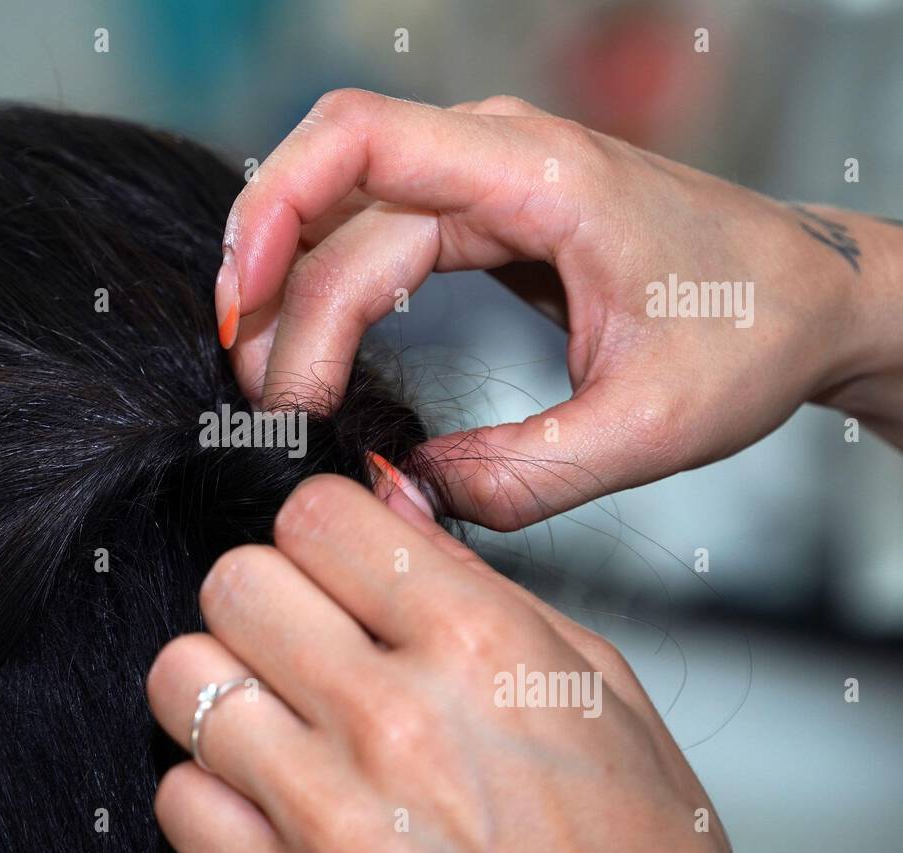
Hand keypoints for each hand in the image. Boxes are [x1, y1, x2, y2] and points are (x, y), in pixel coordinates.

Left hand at [146, 471, 733, 852]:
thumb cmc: (627, 852)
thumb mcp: (595, 688)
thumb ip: (476, 581)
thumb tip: (391, 499)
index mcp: (480, 649)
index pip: (318, 515)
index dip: (323, 528)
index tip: (335, 555)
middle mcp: (392, 721)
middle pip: (236, 582)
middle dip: (267, 595)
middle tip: (306, 632)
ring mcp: (325, 811)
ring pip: (185, 677)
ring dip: (229, 685)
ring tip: (285, 714)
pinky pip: (181, 795)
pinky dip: (216, 788)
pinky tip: (274, 795)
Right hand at [215, 90, 902, 529]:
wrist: (809, 295)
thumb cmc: (750, 329)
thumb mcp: (648, 428)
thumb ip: (520, 476)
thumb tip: (403, 496)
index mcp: (541, 174)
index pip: (360, 145)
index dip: (276, 221)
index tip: (253, 332)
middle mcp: (499, 154)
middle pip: (329, 186)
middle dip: (274, 289)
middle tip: (263, 401)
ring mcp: (484, 178)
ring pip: (338, 205)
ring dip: (289, 288)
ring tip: (275, 385)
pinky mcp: (479, 214)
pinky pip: (370, 229)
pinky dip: (326, 288)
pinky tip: (314, 352)